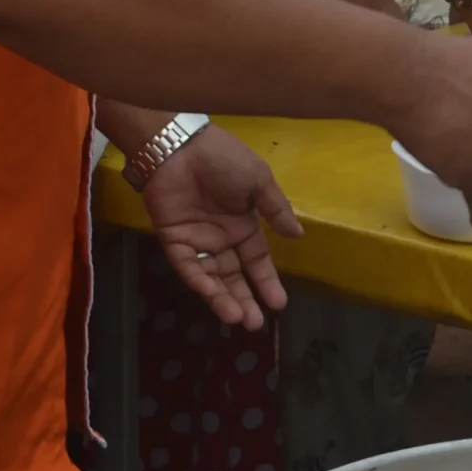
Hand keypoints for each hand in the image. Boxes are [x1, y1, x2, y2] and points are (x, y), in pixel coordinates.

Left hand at [143, 125, 303, 330]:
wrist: (182, 145)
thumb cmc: (224, 159)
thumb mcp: (259, 181)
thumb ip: (276, 210)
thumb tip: (298, 235)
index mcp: (243, 224)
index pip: (257, 261)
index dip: (267, 281)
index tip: (279, 304)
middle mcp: (221, 238)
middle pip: (234, 276)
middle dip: (245, 299)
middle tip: (256, 325)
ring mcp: (197, 240)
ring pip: (212, 278)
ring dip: (223, 298)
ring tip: (238, 318)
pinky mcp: (173, 240)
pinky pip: (188, 267)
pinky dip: (200, 283)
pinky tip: (213, 297)